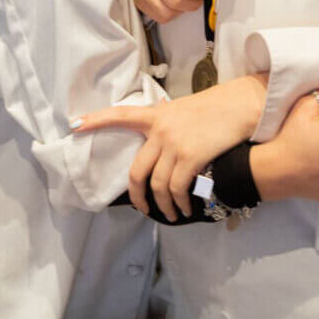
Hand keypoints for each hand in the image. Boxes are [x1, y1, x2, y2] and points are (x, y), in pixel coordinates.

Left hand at [71, 73, 266, 220]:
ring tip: (173, 214)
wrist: (243, 105)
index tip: (74, 125)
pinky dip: (179, 203)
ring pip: (157, 185)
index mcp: (159, 114)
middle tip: (144, 209)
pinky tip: (185, 208)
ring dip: (164, 206)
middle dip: (138, 196)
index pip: (121, 115)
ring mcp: (174, 143)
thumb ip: (171, 126)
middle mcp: (161, 128)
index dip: (96, 121)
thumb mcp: (188, 111)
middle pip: (137, 171)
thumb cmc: (220, 108)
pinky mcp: (191, 156)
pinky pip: (176, 189)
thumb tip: (165, 148)